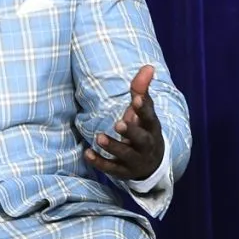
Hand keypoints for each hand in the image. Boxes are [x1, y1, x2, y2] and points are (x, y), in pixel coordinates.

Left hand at [84, 65, 164, 180]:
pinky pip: (111, 169)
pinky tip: (87, 153)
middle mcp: (146, 145)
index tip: (136, 99)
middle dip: (130, 132)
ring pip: (125, 155)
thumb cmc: (144, 129)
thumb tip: (149, 66)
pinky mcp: (123, 171)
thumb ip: (142, 89)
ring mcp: (135, 160)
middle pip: (141, 139)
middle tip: (118, 123)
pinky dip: (100, 162)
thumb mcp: (144, 111)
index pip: (150, 117)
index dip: (144, 109)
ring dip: (113, 147)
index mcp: (152, 127)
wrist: (152, 163)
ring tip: (99, 137)